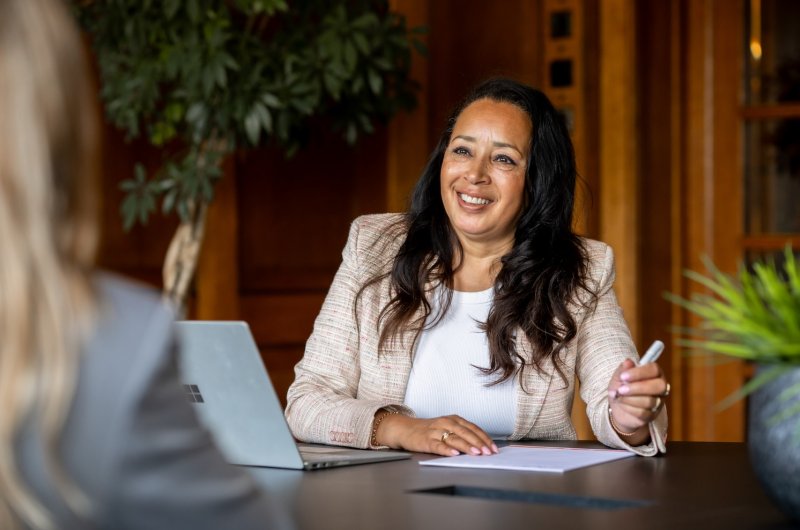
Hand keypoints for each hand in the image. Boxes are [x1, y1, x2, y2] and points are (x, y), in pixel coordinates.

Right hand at [376, 413, 498, 456]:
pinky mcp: (426, 440)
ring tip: (476, 453)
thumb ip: (461, 434)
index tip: (494, 448)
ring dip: (467, 446)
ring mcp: (435, 431)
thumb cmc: (429, 430)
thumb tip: (482, 446)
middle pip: (466, 432)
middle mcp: (446, 423)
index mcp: (453, 419)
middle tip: (489, 452)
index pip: (473, 428)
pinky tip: (454, 454)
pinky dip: (447, 449)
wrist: (405, 428)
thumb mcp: (447, 427)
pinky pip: (438, 445)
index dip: (484, 438)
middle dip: (479, 443)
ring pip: (454, 438)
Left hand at [607, 359, 669, 433]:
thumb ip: (624, 369)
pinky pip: (643, 413)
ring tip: (618, 396)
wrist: (617, 406)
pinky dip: (629, 408)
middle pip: (659, 386)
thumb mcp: (619, 376)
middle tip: (621, 389)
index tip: (623, 376)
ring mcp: (658, 402)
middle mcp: (660, 386)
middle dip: (637, 388)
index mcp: (654, 373)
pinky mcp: (652, 415)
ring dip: (629, 399)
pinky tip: (622, 405)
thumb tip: (628, 362)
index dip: (639, 373)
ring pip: (649, 401)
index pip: (654, 369)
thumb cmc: (621, 386)